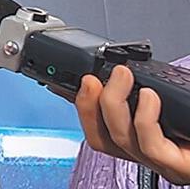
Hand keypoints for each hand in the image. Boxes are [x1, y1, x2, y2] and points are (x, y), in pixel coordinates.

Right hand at [75, 65, 189, 183]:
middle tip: (92, 78)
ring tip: (122, 75)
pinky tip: (151, 97)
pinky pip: (148, 144)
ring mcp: (160, 163)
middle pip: (99, 138)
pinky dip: (143, 116)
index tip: (65, 84)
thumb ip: (139, 91)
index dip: (78, 106)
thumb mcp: (165, 99)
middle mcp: (146, 155)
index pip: (97, 127)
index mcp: (140, 140)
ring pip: (118, 138)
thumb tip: (113, 73)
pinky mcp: (176, 167)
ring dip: (112, 102)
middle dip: (87, 105)